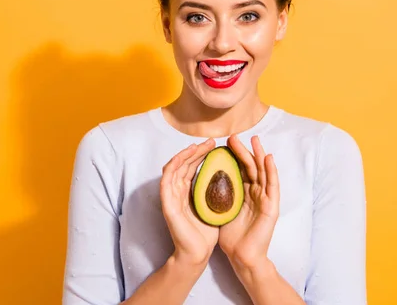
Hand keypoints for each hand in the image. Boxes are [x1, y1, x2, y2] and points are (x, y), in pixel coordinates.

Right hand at [160, 139, 218, 266]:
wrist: (197, 254)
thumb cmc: (206, 234)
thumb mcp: (214, 206)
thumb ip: (216, 192)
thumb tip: (230, 176)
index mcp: (187, 192)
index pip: (192, 167)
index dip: (202, 154)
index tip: (216, 146)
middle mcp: (177, 191)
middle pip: (184, 164)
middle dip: (197, 150)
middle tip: (211, 142)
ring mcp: (170, 196)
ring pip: (174, 167)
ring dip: (185, 154)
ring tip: (199, 146)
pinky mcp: (167, 203)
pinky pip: (166, 180)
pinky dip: (173, 165)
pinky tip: (184, 157)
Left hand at [218, 135, 279, 270]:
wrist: (242, 257)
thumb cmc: (231, 237)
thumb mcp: (221, 209)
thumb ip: (217, 194)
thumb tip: (202, 180)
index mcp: (244, 194)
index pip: (238, 169)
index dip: (232, 156)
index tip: (223, 143)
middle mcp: (256, 193)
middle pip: (250, 167)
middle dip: (243, 150)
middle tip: (234, 136)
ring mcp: (265, 199)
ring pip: (263, 172)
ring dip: (258, 154)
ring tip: (254, 140)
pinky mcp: (271, 207)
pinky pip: (273, 185)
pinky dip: (271, 171)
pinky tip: (268, 158)